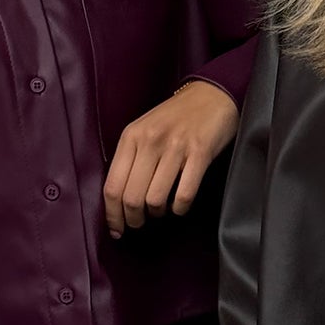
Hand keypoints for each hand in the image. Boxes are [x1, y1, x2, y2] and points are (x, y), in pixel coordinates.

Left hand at [103, 81, 238, 236]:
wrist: (211, 94)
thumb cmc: (176, 117)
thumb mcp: (144, 130)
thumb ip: (131, 158)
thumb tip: (120, 200)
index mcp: (131, 136)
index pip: (112, 186)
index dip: (112, 215)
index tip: (117, 229)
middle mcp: (150, 141)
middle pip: (131, 198)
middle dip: (134, 219)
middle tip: (140, 223)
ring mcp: (176, 147)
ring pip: (155, 200)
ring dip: (157, 214)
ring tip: (161, 210)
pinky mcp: (200, 153)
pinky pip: (184, 194)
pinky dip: (180, 208)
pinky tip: (179, 204)